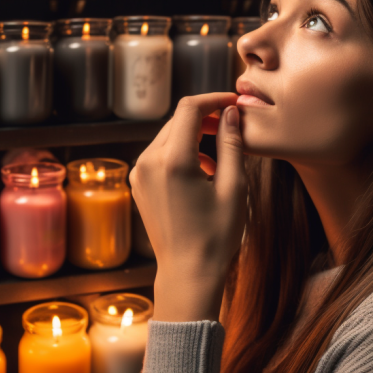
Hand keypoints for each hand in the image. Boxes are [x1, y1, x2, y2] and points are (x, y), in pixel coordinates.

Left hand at [130, 93, 246, 322]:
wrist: (187, 272)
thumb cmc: (215, 236)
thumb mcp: (234, 187)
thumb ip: (231, 144)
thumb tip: (230, 113)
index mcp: (173, 161)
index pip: (189, 108)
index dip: (213, 99)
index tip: (233, 103)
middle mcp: (148, 162)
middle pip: (177, 120)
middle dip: (205, 117)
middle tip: (232, 127)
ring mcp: (139, 173)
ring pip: (169, 135)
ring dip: (194, 136)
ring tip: (220, 160)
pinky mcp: (138, 183)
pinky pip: (160, 154)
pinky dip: (181, 152)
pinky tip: (202, 172)